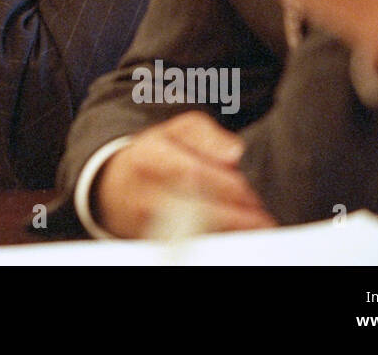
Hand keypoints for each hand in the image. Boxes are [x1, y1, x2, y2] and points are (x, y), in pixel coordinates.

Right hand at [95, 111, 274, 236]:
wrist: (114, 188)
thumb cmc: (153, 156)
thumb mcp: (173, 132)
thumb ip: (206, 134)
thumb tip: (235, 152)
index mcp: (149, 159)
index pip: (192, 173)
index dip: (227, 185)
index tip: (252, 194)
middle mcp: (145, 194)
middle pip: (197, 208)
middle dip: (237, 215)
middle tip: (263, 218)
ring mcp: (147, 225)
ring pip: (195, 233)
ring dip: (231, 232)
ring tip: (257, 228)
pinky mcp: (153, 244)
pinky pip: (192, 247)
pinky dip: (218, 241)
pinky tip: (237, 237)